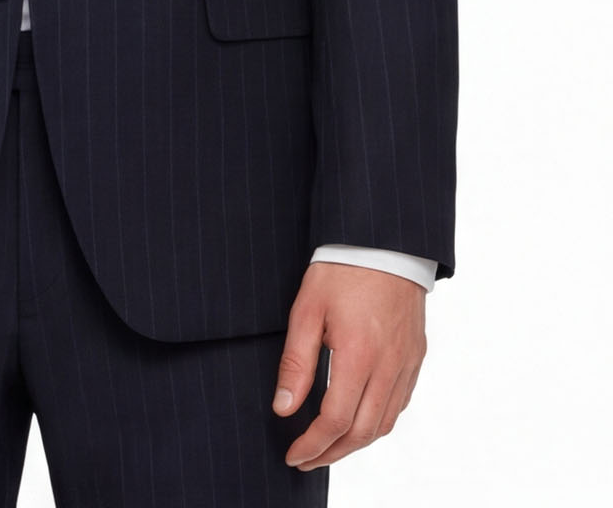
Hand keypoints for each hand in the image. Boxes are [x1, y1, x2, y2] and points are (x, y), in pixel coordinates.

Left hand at [272, 261, 426, 470]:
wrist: (384, 240)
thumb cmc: (342, 269)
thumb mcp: (307, 309)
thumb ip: (296, 362)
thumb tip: (284, 409)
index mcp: (359, 354)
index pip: (335, 420)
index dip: (312, 444)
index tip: (293, 454)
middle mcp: (388, 365)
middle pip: (362, 432)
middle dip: (332, 453)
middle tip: (307, 459)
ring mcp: (407, 362)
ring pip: (384, 423)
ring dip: (356, 443)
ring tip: (329, 447)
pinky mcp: (416, 356)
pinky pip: (400, 403)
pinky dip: (378, 421)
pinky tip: (359, 420)